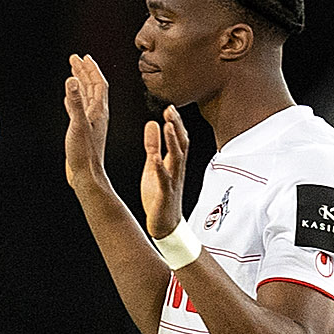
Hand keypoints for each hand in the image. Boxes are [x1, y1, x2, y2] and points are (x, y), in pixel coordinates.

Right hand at [64, 54, 108, 188]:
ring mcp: (91, 123)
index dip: (91, 69)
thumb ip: (75, 102)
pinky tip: (68, 99)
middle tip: (75, 59)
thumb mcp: (78, 125)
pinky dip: (74, 100)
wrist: (87, 176)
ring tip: (72, 73)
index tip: (82, 57)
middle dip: (84, 71)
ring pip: (86, 97)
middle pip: (93, 87)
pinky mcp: (83, 132)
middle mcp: (97, 115)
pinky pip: (79, 110)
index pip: (98, 83)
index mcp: (99, 111)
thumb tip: (72, 80)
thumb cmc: (84, 154)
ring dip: (80, 84)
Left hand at [141, 105, 187, 237]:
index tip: (170, 107)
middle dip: (177, 126)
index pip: (179, 139)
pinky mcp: (165, 195)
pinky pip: (164, 180)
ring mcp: (172, 182)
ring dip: (173, 142)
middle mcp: (176, 171)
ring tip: (168, 125)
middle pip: (181, 144)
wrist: (165, 226)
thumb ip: (153, 146)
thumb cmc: (159, 197)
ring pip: (176, 159)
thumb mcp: (153, 167)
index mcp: (174, 164)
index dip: (176, 123)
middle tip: (171, 109)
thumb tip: (152, 123)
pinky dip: (160, 168)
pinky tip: (155, 158)